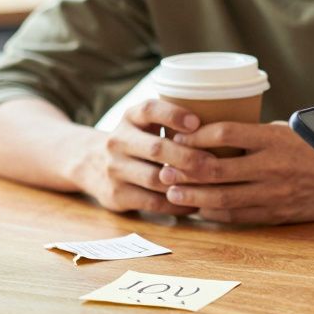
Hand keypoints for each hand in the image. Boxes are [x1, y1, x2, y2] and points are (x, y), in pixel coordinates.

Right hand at [77, 99, 205, 215]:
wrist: (91, 163)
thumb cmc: (138, 140)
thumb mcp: (146, 122)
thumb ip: (172, 121)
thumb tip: (222, 127)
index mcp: (130, 117)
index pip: (149, 110)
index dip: (173, 115)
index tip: (197, 123)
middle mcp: (118, 141)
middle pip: (156, 148)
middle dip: (188, 156)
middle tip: (213, 163)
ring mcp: (115, 169)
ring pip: (155, 178)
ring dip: (184, 183)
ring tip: (210, 185)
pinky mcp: (116, 195)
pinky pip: (152, 202)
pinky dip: (176, 204)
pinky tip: (195, 202)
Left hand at [158, 121, 313, 223]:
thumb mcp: (289, 131)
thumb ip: (257, 133)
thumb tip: (215, 132)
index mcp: (274, 139)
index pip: (226, 133)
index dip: (197, 136)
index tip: (179, 138)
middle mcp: (271, 166)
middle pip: (217, 168)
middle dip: (185, 170)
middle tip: (164, 170)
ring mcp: (273, 192)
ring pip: (222, 196)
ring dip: (193, 196)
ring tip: (173, 193)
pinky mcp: (275, 213)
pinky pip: (237, 215)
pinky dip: (214, 213)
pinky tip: (199, 209)